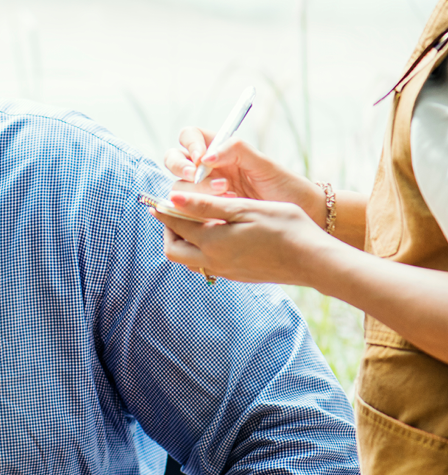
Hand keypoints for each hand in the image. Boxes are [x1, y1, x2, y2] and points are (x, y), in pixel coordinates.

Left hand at [153, 191, 330, 286]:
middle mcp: (213, 262)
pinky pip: (207, 265)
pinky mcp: (237, 276)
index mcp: (212, 243)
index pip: (176, 225)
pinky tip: (217, 235)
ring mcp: (225, 272)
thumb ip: (206, 206)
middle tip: (177, 212)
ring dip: (185, 241)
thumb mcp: (244, 209)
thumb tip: (173, 198)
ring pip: (190, 260)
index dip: (165, 210)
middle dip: (169, 231)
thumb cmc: (285, 228)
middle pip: (174, 250)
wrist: (314, 261)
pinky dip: (201, 249)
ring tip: (196, 221)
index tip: (160, 199)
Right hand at [166, 128, 325, 224]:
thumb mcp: (264, 165)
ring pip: (179, 185)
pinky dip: (196, 208)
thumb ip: (237, 152)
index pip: (190, 136)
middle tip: (194, 175)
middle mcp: (207, 169)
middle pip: (175, 160)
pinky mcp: (204, 212)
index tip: (201, 157)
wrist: (299, 214)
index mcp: (220, 150)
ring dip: (195, 188)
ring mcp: (204, 191)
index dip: (190, 144)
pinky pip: (187, 208)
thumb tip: (206, 157)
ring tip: (226, 193)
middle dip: (181, 167)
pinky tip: (221, 210)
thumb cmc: (284, 186)